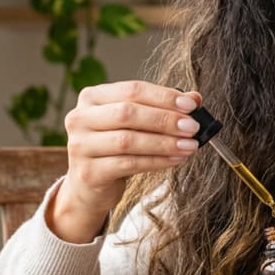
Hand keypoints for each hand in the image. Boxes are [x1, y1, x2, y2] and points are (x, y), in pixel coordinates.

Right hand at [47, 81, 202, 242]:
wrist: (90, 184)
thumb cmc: (115, 147)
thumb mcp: (135, 123)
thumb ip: (161, 107)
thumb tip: (195, 98)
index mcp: (91, 97)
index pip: (132, 89)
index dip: (163, 96)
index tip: (190, 105)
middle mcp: (80, 118)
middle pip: (128, 113)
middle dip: (165, 119)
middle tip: (192, 127)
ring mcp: (80, 146)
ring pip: (128, 140)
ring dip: (164, 142)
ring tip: (189, 145)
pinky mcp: (88, 172)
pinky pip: (128, 164)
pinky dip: (157, 161)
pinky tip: (175, 159)